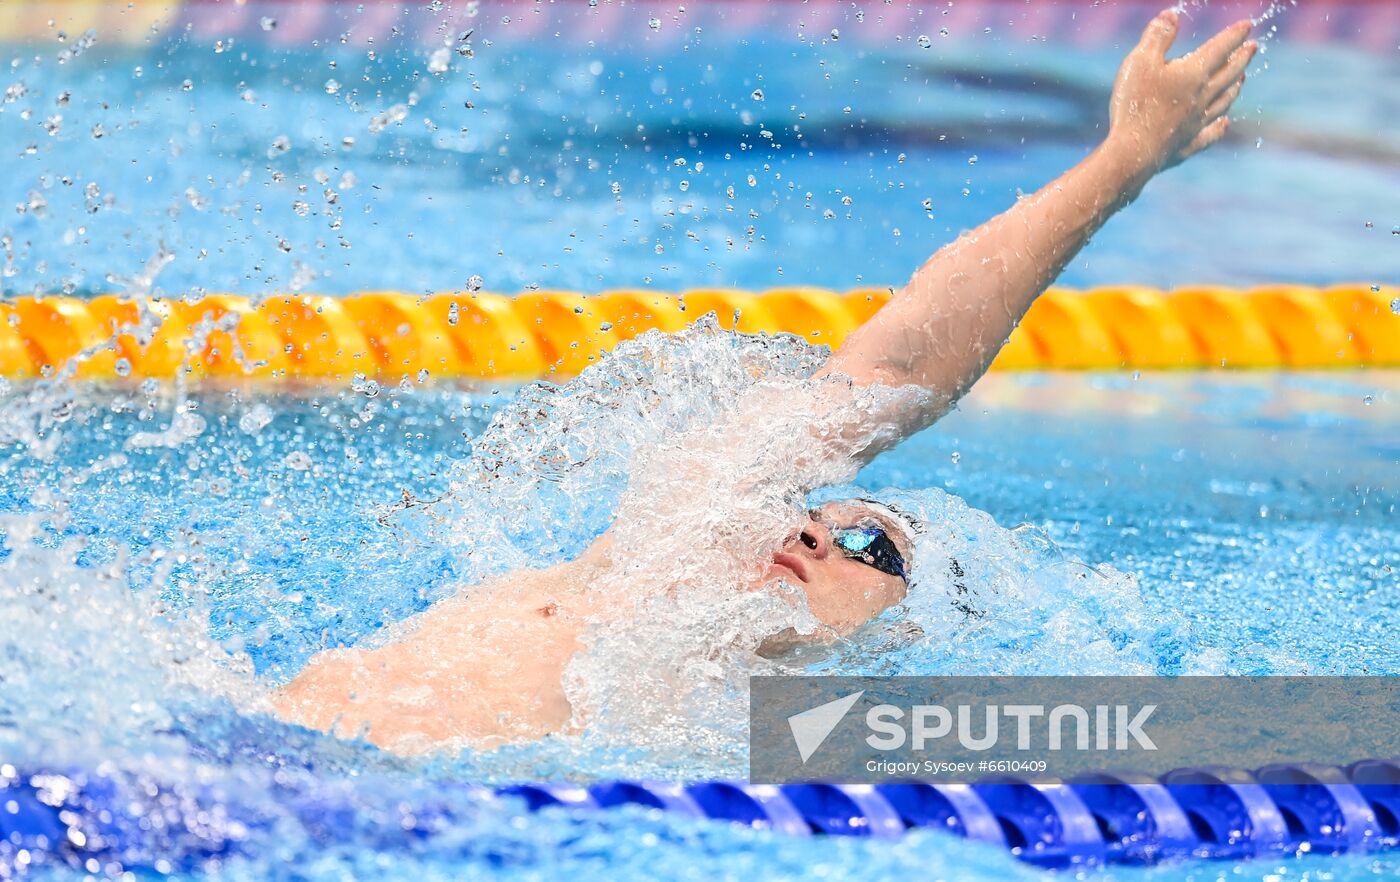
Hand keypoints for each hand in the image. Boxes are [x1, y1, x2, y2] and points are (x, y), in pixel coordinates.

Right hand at [1108, 10, 1256, 172]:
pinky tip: (1224, 124)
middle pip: (1228, 74)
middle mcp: (1202, 97)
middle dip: (1241, 58)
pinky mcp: (1187, 144)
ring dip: (1234, 88)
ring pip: (1223, 101)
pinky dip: (1219, 127)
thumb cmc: (1135, 104)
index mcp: (1193, 73)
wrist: (1133, 151)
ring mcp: (1197, 122)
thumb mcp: (1140, 61)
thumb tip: (1172, 15)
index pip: (1220, 48)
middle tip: (1253, 48)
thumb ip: (1157, 36)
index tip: (1248, 26)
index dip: (1234, 35)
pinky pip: (1209, 134)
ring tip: (1241, 79)